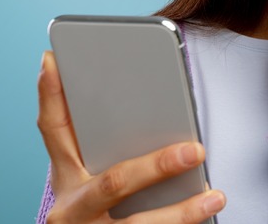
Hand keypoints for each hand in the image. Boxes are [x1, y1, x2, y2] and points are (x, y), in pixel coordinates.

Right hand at [37, 51, 224, 222]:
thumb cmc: (97, 214)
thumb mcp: (88, 183)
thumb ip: (104, 148)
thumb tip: (138, 104)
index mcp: (66, 178)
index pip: (54, 130)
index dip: (51, 95)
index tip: (54, 59)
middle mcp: (71, 208)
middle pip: (114, 182)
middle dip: (156, 167)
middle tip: (195, 150)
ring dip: (183, 212)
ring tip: (216, 196)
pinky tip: (209, 214)